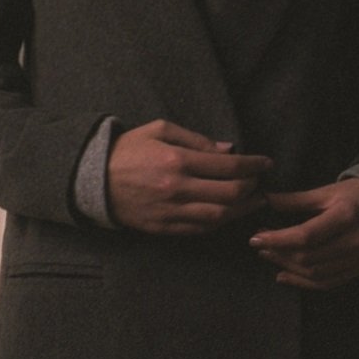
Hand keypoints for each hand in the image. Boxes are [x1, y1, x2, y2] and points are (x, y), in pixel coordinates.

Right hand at [107, 118, 272, 235]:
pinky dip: (220, 221)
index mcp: (177, 161)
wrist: (93, 180)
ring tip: (255, 201)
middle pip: (230, 194)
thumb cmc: (128, 150)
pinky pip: (201, 228)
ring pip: (219, 216)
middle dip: (252, 187)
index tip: (266, 163)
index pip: (228, 166)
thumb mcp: (159, 130)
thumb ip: (196, 139)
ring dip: (243, 209)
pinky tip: (229, 213)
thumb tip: (228, 150)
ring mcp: (171, 212)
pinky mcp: (165, 228)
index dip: (253, 165)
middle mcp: (177, 189)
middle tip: (260, 181)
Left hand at [249, 178, 358, 289]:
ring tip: (268, 255)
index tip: (256, 237)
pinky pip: (326, 283)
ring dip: (287, 267)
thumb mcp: (327, 191)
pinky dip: (302, 282)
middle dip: (279, 253)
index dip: (278, 239)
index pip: (306, 235)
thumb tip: (265, 200)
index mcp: (345, 216)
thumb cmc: (355, 195)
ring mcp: (357, 260)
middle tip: (259, 244)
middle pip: (308, 257)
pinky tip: (283, 275)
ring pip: (315, 273)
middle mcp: (353, 241)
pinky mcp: (357, 270)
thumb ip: (296, 199)